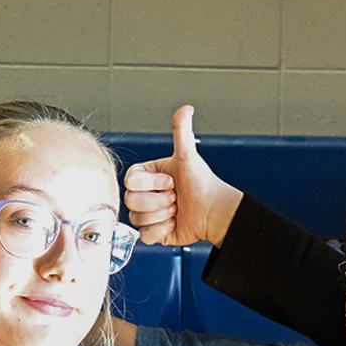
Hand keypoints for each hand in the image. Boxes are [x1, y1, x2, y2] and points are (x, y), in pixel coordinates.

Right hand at [123, 105, 243, 247]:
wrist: (214, 211)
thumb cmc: (203, 184)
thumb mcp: (188, 157)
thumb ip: (181, 132)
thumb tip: (185, 109)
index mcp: (147, 176)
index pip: (130, 181)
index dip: (151, 183)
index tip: (171, 181)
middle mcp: (145, 194)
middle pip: (130, 201)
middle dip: (157, 201)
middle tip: (175, 197)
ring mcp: (148, 214)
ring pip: (136, 219)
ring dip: (160, 216)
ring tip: (176, 210)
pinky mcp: (153, 233)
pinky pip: (144, 236)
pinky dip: (160, 231)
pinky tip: (174, 224)